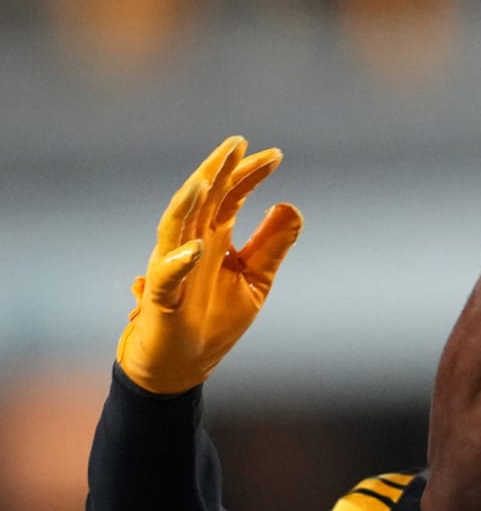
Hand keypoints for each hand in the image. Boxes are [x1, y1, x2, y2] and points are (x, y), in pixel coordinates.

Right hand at [116, 135, 302, 394]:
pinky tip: (196, 248)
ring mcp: (171, 268)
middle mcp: (190, 244)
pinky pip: (165, 277)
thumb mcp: (255, 283)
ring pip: (175, 227)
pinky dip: (178, 262)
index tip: (276, 155)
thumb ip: (271, 247)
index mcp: (214, 238)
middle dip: (218, 171)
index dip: (250, 174)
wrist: (180, 366)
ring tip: (206, 180)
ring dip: (189, 204)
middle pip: (203, 199)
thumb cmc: (213, 323)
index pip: (231, 196)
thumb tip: (291, 206)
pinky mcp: (160, 299)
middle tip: (238, 143)